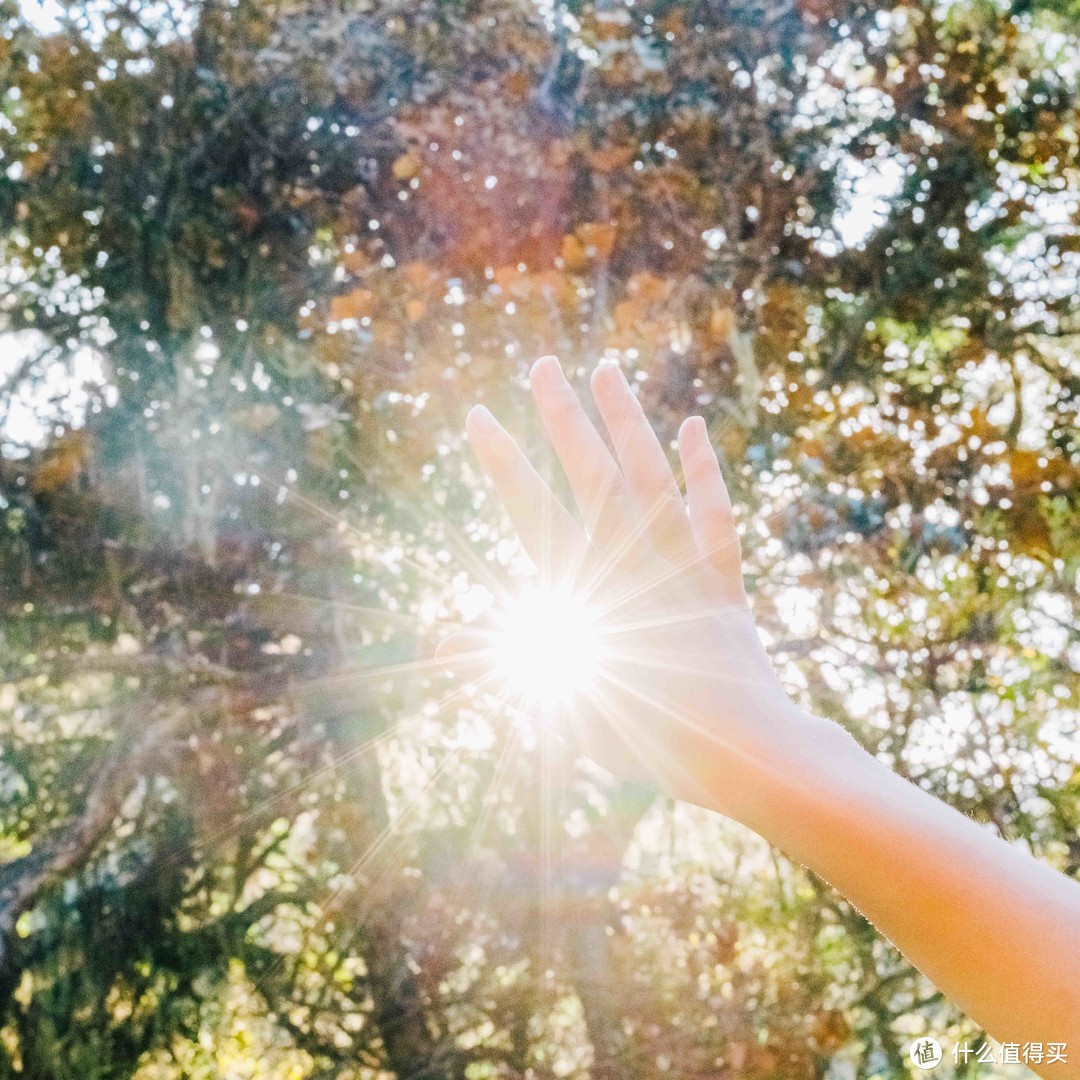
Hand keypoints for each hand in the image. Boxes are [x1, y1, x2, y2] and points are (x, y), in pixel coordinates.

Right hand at [440, 355, 818, 814]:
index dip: (502, 463)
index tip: (478, 416)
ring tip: (606, 368)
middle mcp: (633, 563)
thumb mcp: (562, 709)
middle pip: (592, 475)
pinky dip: (705, 472)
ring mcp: (681, 564)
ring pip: (651, 477)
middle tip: (542, 366)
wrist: (742, 753)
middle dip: (562, 418)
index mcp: (587, 593)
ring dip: (627, 421)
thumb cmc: (648, 742)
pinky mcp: (721, 578)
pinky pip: (714, 516)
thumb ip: (503, 664)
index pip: (532, 513)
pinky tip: (692, 426)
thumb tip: (438, 639)